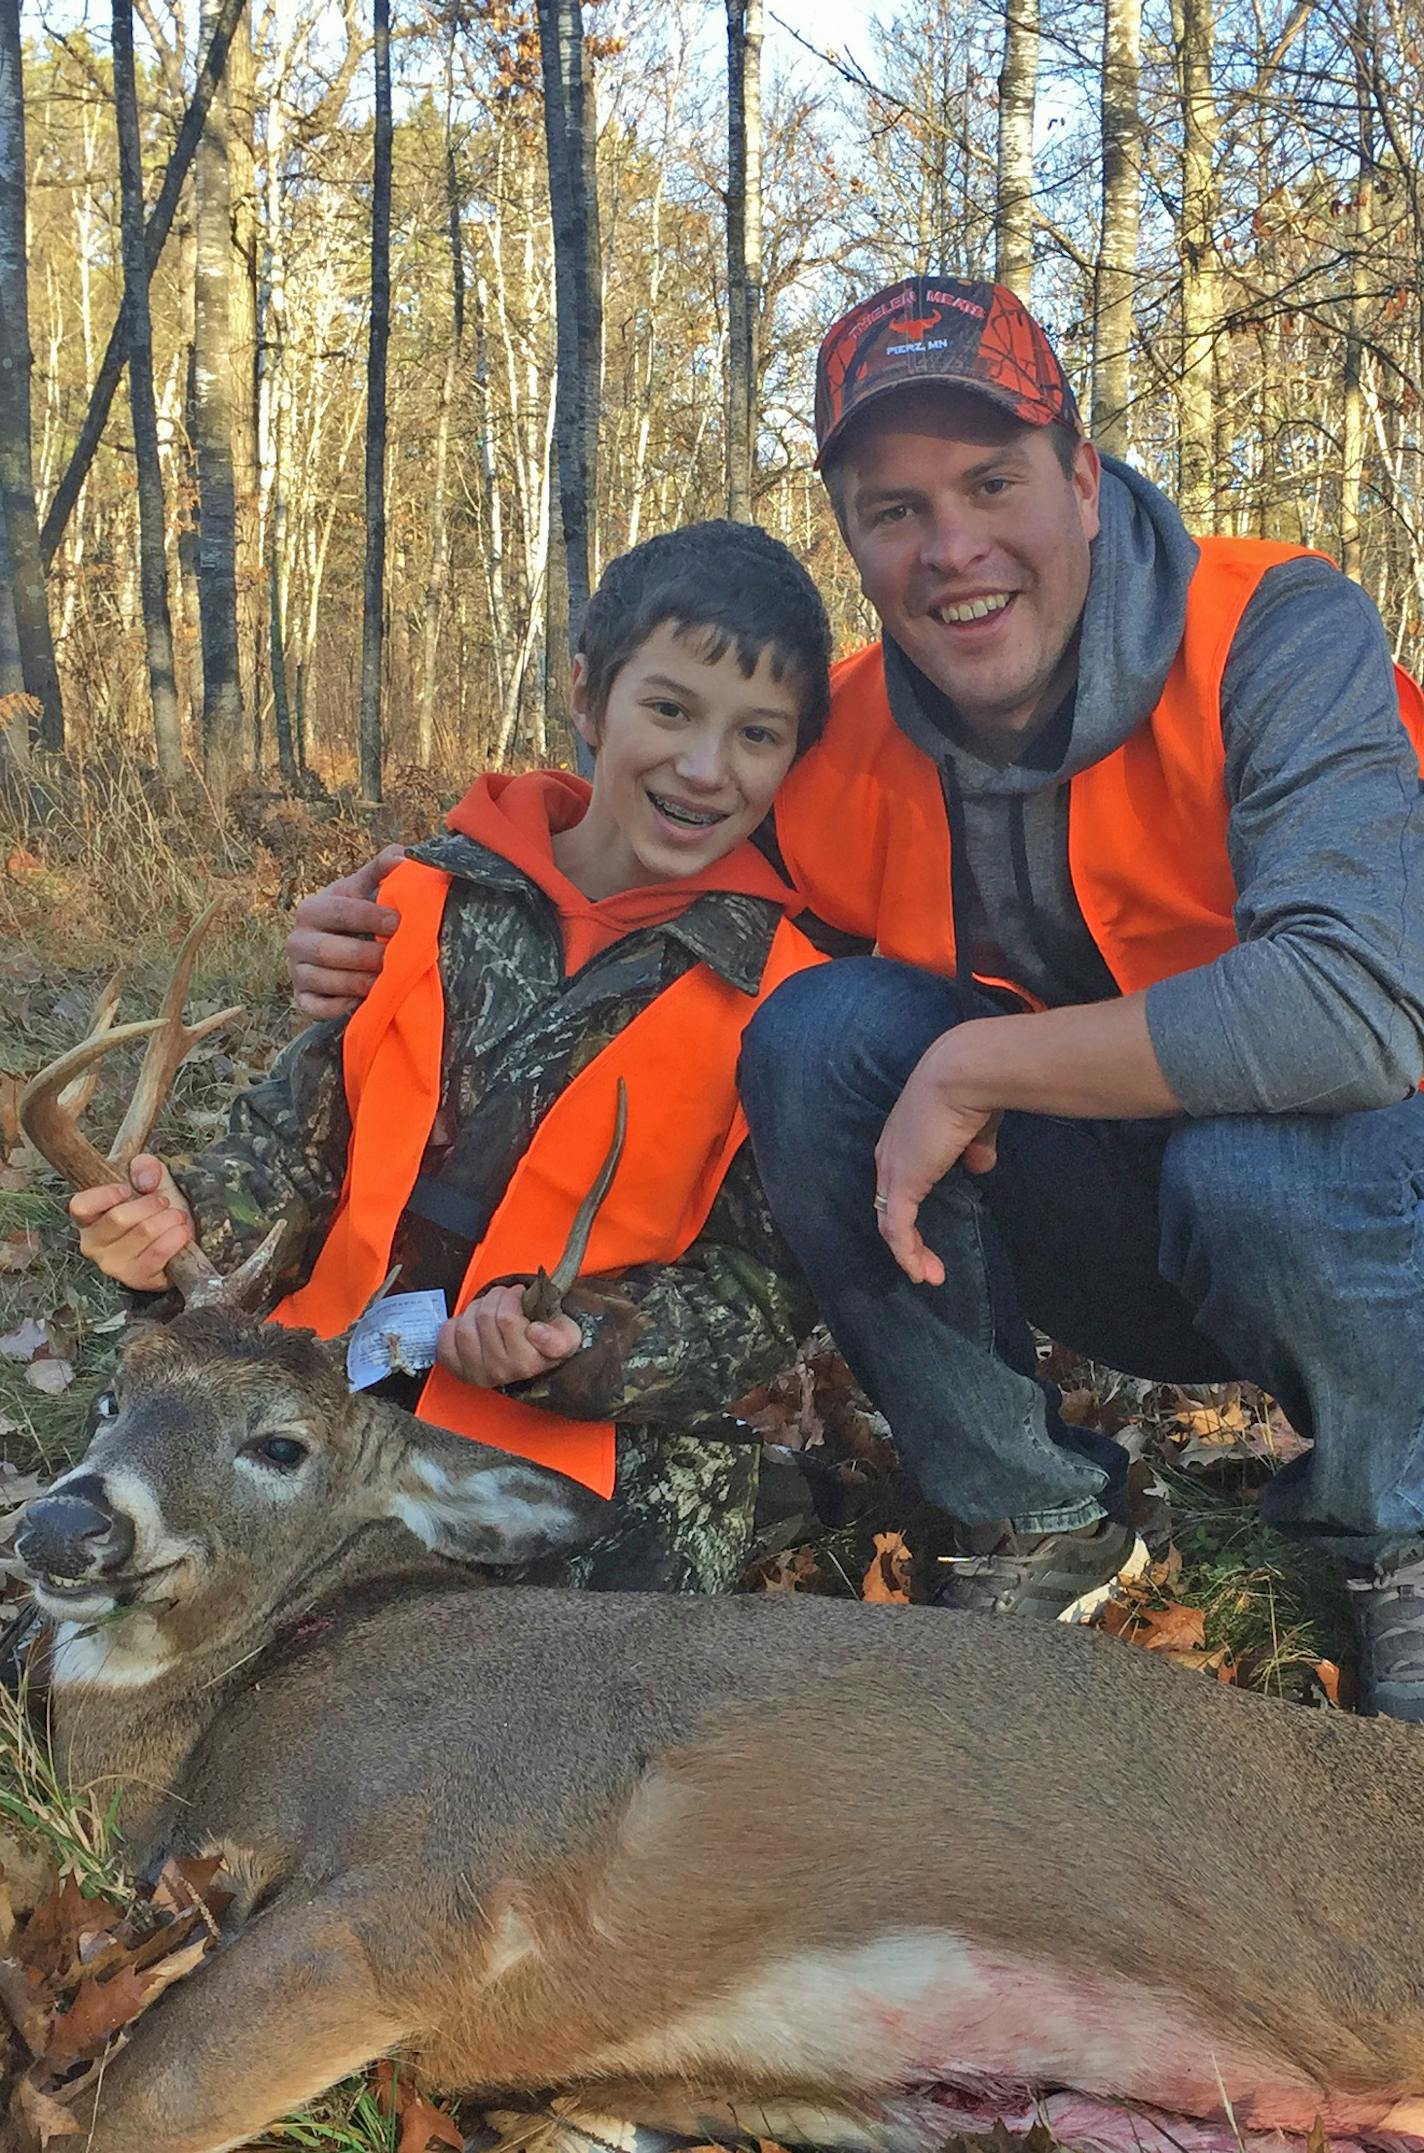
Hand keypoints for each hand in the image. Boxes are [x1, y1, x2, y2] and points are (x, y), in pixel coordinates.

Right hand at [69, 1153, 194, 1291]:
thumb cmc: (154, 1207)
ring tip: (177, 1216)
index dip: (103, 1196)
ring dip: (167, 1220)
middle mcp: (94, 1244)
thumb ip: (144, 1167)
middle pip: (118, 1218)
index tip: (126, 1189)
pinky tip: (181, 1232)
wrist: (176, 1236)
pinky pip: (156, 1256)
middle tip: (164, 1201)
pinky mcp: (136, 1279)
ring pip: (142, 1234)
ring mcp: (113, 1265)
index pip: (80, 1206)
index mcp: (88, 1217)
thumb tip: (146, 1180)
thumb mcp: (150, 1178)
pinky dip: (174, 1240)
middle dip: (149, 1205)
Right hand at [286, 845, 406, 1018]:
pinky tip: (365, 1001)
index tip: (399, 922)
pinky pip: (316, 1008)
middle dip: (367, 955)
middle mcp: (296, 940)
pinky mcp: (301, 999)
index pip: (340, 911)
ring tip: (389, 982)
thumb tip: (402, 855)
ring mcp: (296, 972)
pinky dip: (340, 1007)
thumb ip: (380, 870)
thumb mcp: (361, 890)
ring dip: (359, 982)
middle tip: (398, 958)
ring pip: (324, 980)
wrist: (329, 947)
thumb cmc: (351, 915)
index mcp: (311, 909)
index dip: (371, 917)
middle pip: (328, 950)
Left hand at [436, 1285, 582, 1388]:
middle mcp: (502, 1370)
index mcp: (528, 1361)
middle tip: (507, 1297)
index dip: (512, 1300)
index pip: (507, 1319)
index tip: (521, 1296)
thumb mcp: (566, 1336)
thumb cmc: (547, 1341)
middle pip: (486, 1316)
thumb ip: (560, 1336)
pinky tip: (470, 1324)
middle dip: (496, 1297)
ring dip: (476, 1309)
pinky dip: (453, 1326)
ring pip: (466, 1326)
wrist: (531, 1360)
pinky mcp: (460, 1370)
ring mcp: (478, 1372)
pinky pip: (445, 1341)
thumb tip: (537, 1332)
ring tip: (489, 1309)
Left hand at [873, 1035, 1001, 1286]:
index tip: (928, 1231)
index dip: (909, 1207)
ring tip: (930, 1275)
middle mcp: (890, 1154)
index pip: (898, 1181)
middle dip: (908, 1238)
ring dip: (910, 1253)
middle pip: (890, 1206)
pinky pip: (897, 1229)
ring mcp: (893, 1169)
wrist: (964, 1073)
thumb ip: (974, 1147)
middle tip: (928, 1264)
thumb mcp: (975, 1125)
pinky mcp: (902, 1183)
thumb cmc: (974, 1089)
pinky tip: (921, 1272)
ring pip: (891, 1223)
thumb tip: (980, 1167)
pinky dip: (907, 1253)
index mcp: (903, 1137)